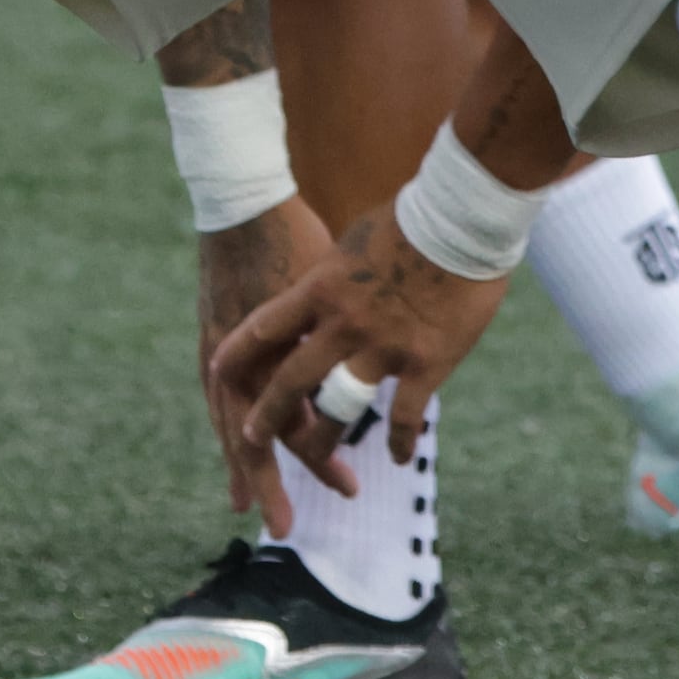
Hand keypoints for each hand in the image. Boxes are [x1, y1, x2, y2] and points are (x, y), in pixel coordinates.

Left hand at [207, 206, 514, 506]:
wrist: (461, 217)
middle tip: (251, 438)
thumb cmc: (410, 218)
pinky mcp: (424, 362)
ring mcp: (382, 347)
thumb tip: (322, 281)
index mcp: (320, 289)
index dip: (236, 355)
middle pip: (290, 382)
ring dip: (324, 443)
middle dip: (266, 416)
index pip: (263, 329)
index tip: (217, 372)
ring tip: (319, 461)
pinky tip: (398, 458)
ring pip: (339, 410)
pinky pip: (404, 416)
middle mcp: (342, 324)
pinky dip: (400, 441)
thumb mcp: (352, 241)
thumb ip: (333, 273)